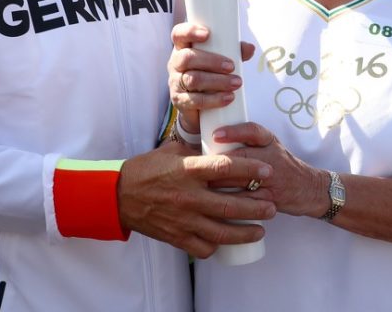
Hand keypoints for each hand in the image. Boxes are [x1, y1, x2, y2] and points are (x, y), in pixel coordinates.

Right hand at [116, 141, 275, 258]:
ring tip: (260, 230)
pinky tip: (227, 242)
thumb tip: (221, 144)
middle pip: (231, 204)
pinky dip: (217, 247)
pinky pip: (202, 247)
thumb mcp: (172, 150)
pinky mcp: (176, 236)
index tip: (266, 171)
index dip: (249, 169)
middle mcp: (188, 196)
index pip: (225, 168)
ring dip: (245, 232)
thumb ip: (197, 149)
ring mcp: (183, 219)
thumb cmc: (146, 169)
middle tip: (272, 207)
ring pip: (221, 231)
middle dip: (257, 207)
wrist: (118, 196)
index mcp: (188, 170)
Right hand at [168, 23, 254, 133]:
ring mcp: (175, 82)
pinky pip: (194, 100)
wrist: (199, 106)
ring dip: (217, 81)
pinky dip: (213, 99)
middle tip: (231, 66)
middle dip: (211, 61)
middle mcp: (176, 63)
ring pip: (192, 79)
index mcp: (183, 48)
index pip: (179, 34)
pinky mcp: (179, 101)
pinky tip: (228, 98)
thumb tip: (250, 48)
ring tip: (236, 83)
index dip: (190, 32)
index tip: (207, 34)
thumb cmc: (209, 74)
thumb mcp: (220, 59)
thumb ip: (234, 52)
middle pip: (187, 58)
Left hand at [209, 122, 331, 217]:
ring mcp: (273, 178)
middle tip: (198, 168)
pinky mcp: (271, 199)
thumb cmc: (282, 166)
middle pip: (242, 156)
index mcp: (269, 141)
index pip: (253, 131)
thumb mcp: (270, 147)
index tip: (215, 135)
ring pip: (242, 180)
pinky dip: (232, 203)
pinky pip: (248, 201)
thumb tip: (208, 144)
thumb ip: (246, 143)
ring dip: (220, 184)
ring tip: (202, 186)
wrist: (310, 188)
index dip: (234, 132)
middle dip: (219, 164)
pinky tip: (216, 205)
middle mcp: (272, 157)